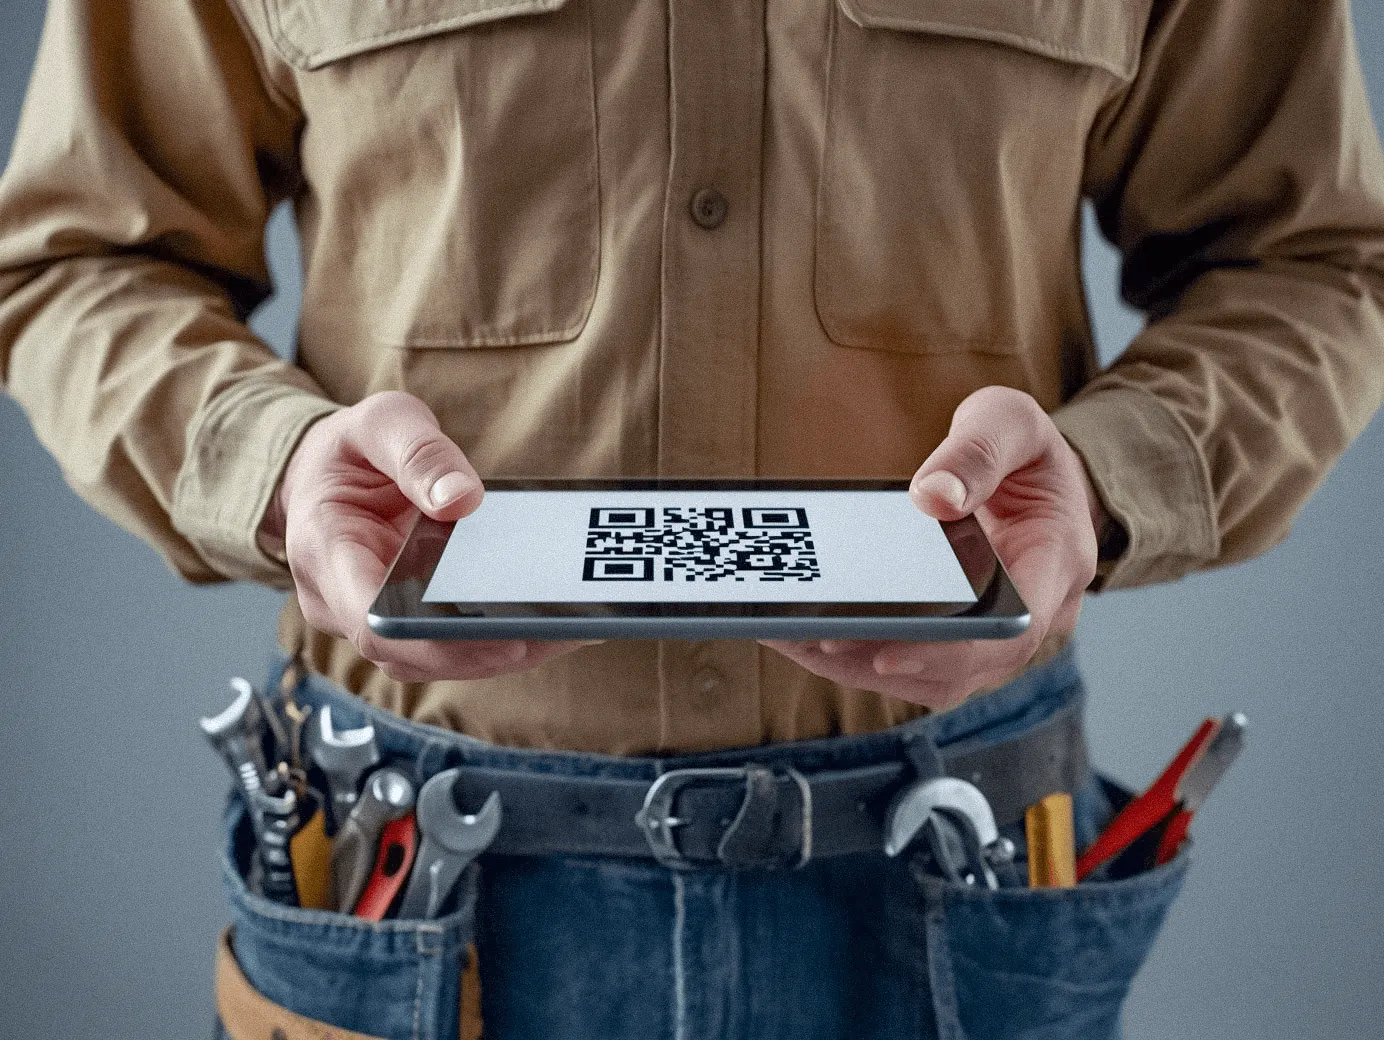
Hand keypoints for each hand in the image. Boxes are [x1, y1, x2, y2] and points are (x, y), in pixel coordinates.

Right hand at [261, 390, 591, 682]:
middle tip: (560, 632)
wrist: (320, 474)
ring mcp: (369, 619)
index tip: (504, 635)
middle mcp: (337, 601)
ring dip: (501, 651)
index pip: (373, 620)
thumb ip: (418, 452)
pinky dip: (496, 638)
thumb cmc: (348, 450)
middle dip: (487, 651)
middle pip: (411, 655)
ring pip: (433, 659)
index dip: (437, 639)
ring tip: (571, 627)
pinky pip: (446, 643)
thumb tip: (462, 499)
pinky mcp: (402, 622)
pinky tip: (552, 619)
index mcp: (323, 552)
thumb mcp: (379, 422)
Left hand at [761, 386, 1100, 709]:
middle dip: (886, 661)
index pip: (1013, 629)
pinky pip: (917, 662)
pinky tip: (810, 637)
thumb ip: (977, 452)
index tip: (889, 651)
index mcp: (1056, 561)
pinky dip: (864, 658)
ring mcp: (997, 631)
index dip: (953, 651)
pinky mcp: (963, 636)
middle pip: (964, 668)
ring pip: (935, 678)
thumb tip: (933, 496)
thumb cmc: (1026, 449)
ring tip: (798, 640)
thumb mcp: (1009, 422)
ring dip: (865, 668)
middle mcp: (1035, 612)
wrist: (1036, 474)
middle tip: (817, 639)